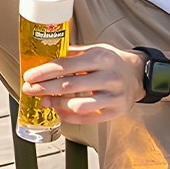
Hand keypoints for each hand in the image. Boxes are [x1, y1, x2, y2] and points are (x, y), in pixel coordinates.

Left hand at [21, 43, 142, 122]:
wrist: (140, 74)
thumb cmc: (112, 61)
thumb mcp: (95, 50)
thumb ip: (71, 54)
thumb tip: (42, 58)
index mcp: (100, 57)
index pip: (66, 65)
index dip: (44, 72)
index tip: (29, 76)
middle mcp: (108, 76)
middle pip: (69, 85)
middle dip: (45, 89)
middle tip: (29, 90)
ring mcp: (114, 96)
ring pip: (79, 105)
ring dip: (57, 104)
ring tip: (44, 101)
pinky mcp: (116, 112)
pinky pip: (89, 118)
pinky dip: (70, 117)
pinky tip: (59, 111)